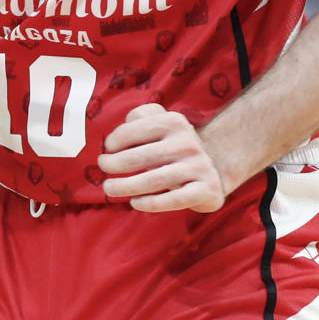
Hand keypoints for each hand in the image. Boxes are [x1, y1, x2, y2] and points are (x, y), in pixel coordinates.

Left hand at [97, 103, 228, 212]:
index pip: (133, 131)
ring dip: (125, 186)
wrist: (215, 165)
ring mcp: (200, 167)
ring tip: (109, 189)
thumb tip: (120, 132)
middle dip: (114, 164)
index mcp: (174, 122)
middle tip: (103, 168)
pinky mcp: (207, 189)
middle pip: (140, 157)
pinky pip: (174, 200)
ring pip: (153, 181)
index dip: (113, 141)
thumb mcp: (162, 120)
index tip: (107, 150)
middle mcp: (188, 143)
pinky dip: (150, 203)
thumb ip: (142, 116)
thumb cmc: (175, 144)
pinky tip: (135, 203)